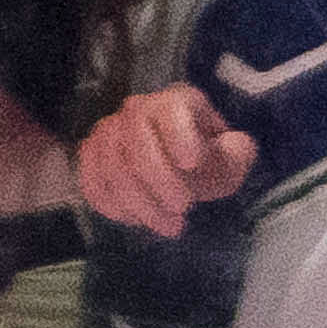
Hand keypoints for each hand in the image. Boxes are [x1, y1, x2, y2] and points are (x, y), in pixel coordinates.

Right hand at [77, 83, 255, 240]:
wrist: (179, 170)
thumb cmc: (207, 160)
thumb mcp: (232, 156)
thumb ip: (237, 152)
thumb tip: (231, 149)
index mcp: (176, 101)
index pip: (170, 111)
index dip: (178, 135)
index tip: (193, 163)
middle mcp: (137, 110)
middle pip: (137, 142)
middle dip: (160, 180)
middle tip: (184, 207)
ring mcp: (107, 132)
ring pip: (113, 167)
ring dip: (140, 203)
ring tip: (169, 225)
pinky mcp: (89, 158)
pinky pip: (92, 183)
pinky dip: (113, 207)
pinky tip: (139, 221)